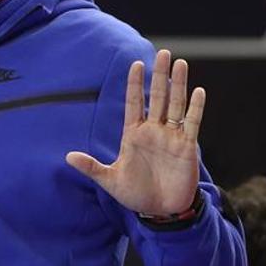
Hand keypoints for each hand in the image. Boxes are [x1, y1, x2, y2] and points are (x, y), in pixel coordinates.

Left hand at [66, 49, 204, 215]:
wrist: (161, 212)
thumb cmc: (136, 195)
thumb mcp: (110, 181)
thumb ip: (92, 167)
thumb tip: (68, 157)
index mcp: (133, 134)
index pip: (133, 103)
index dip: (134, 84)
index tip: (135, 65)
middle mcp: (153, 131)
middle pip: (157, 97)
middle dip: (160, 75)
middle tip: (164, 53)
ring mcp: (171, 137)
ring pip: (175, 104)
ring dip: (178, 84)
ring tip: (181, 63)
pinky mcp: (186, 146)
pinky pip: (191, 123)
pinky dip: (195, 108)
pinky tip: (197, 91)